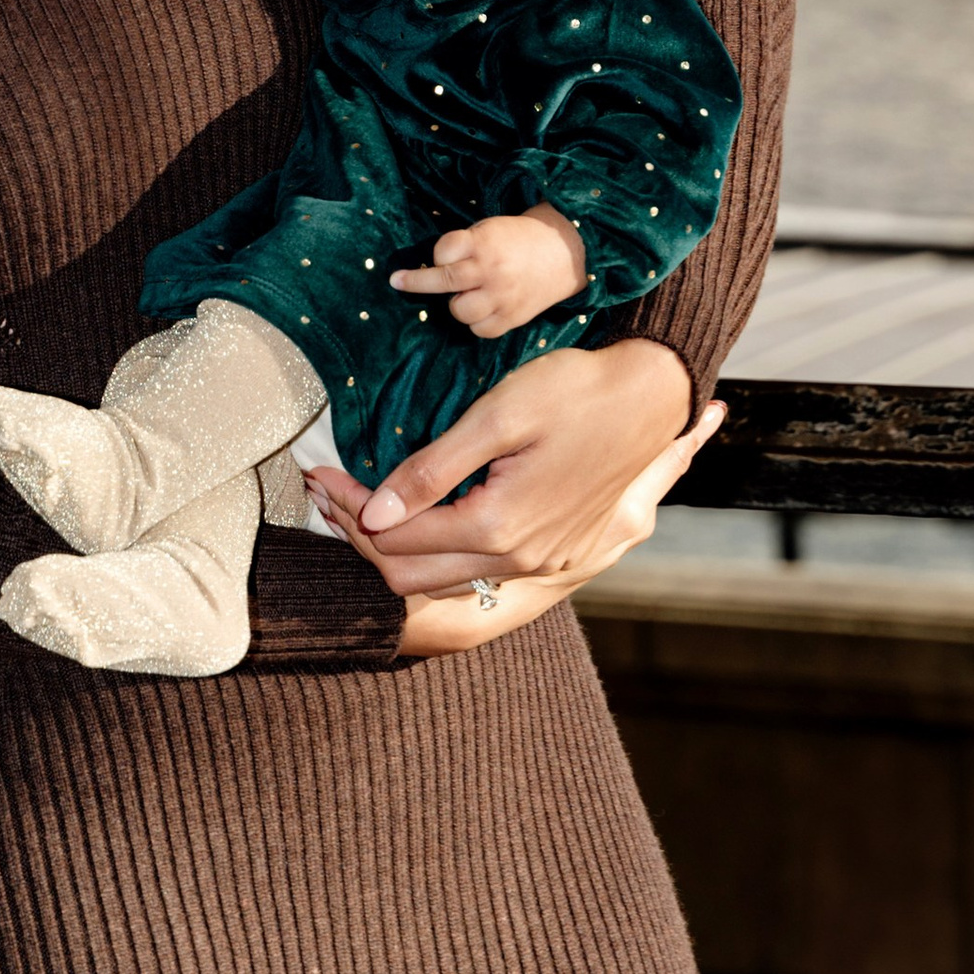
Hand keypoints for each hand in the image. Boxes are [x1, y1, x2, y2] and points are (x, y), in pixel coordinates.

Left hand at [323, 393, 723, 655]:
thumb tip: (375, 510)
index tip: (321, 473)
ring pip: (443, 581)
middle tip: (327, 494)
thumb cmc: (576, 392)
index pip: (398, 536)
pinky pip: (477, 572)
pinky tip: (419, 515)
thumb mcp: (498, 416)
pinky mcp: (556, 557)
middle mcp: (519, 561)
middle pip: (411, 575)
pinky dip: (435, 550)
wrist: (652, 399)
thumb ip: (434, 468)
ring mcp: (542, 565)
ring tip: (359, 505)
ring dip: (395, 548)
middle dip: (362, 537)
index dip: (351, 507)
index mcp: (499, 527)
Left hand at [389, 206, 586, 337]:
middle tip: (397, 281)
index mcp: (484, 242)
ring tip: (468, 293)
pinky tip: (483, 307)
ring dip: (457, 303)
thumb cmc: (517, 239)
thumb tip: (429, 267)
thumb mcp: (489, 229)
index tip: (437, 256)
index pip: (443, 251)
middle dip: (416, 282)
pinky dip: (476, 321)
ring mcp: (502, 297)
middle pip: (444, 280)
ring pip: (459, 310)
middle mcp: (491, 270)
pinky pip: (480, 329)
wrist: (563, 253)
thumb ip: (463, 246)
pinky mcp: (512, 318)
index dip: (437, 254)